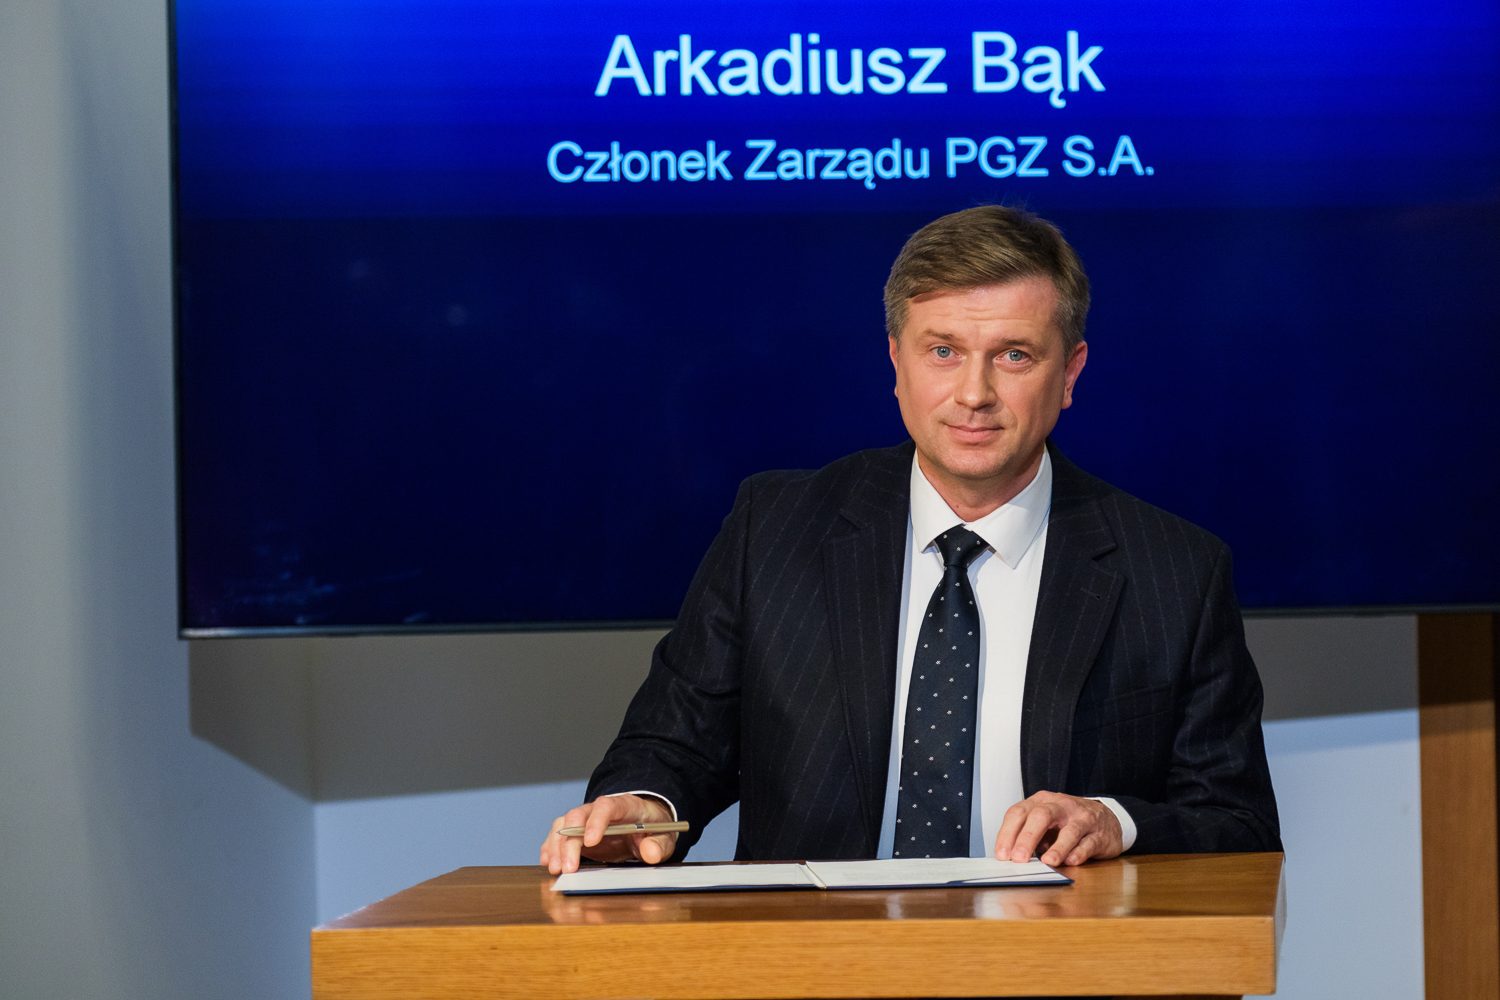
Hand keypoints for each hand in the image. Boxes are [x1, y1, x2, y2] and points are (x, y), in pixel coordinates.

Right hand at [540, 793, 677, 874]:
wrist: (646, 823)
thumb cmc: (654, 828)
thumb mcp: (665, 836)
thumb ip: (659, 844)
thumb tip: (650, 852)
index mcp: (624, 805)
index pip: (606, 806)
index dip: (596, 822)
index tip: (590, 842)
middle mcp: (600, 810)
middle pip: (578, 817)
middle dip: (569, 842)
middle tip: (568, 868)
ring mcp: (586, 820)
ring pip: (563, 825)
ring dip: (556, 846)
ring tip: (555, 868)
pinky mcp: (578, 833)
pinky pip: (559, 834)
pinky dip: (551, 847)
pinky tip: (547, 861)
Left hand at [994, 791, 1122, 866]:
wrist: (1107, 819)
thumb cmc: (1069, 822)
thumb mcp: (1046, 824)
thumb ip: (1031, 837)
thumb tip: (1011, 857)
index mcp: (1042, 802)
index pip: (1019, 812)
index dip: (1008, 833)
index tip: (1002, 854)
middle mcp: (1061, 806)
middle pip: (1041, 816)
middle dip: (1027, 838)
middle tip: (1019, 859)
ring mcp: (1083, 819)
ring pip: (1069, 831)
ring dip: (1057, 847)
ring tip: (1048, 862)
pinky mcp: (1099, 834)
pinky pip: (1089, 843)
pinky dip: (1079, 853)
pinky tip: (1071, 861)